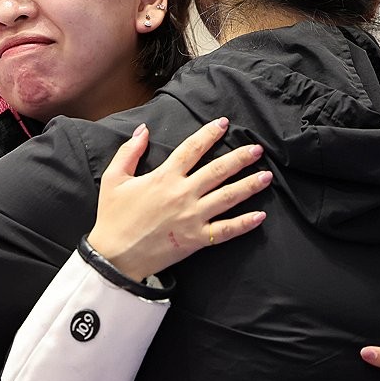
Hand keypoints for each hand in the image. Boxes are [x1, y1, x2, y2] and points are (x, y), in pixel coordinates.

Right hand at [85, 118, 270, 281]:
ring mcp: (192, 217)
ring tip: (266, 176)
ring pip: (227, 197)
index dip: (209, 134)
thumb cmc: (113, 217)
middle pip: (217, 171)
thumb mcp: (113, 179)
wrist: (114, 256)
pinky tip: (260, 216)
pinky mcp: (196, 239)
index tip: (224, 124)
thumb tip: (144, 129)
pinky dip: (244, 224)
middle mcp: (182, 194)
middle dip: (239, 158)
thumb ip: (129, 151)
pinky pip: (225, 230)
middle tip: (257, 149)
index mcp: (164, 177)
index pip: (191, 149)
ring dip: (249, 185)